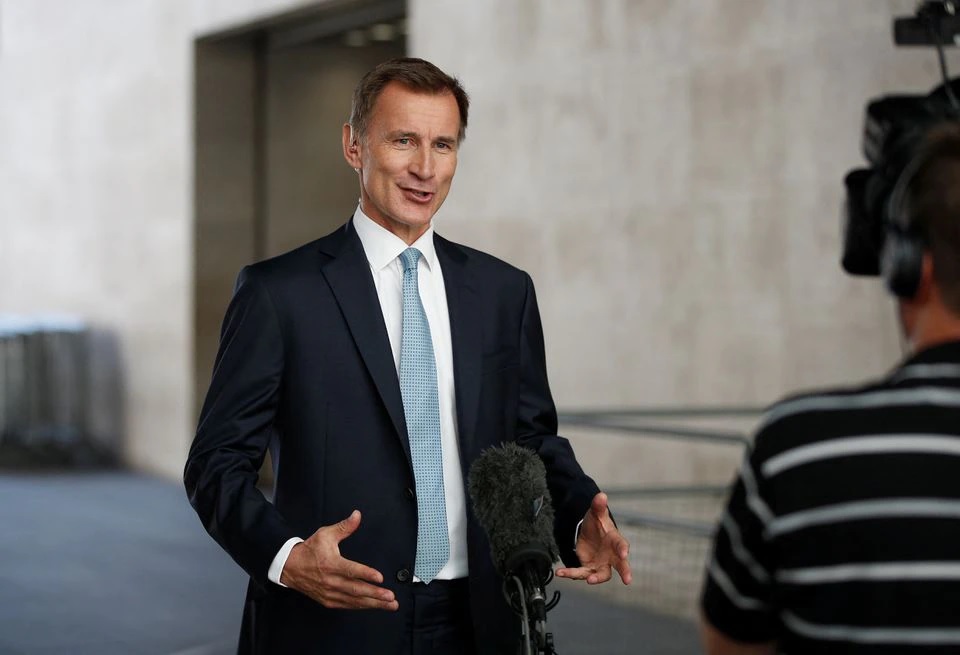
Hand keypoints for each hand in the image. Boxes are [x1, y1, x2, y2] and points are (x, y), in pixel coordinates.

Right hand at [280, 510, 398, 610]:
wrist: (289, 567)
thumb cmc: (309, 550)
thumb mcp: (325, 534)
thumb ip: (344, 526)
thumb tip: (357, 515)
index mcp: (331, 564)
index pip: (351, 571)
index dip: (366, 574)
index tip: (380, 578)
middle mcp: (331, 581)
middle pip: (356, 590)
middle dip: (376, 594)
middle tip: (391, 597)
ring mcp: (329, 593)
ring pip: (354, 600)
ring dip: (373, 603)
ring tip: (389, 604)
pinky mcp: (328, 600)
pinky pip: (347, 605)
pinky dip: (361, 606)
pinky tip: (374, 606)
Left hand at [555, 492, 631, 584]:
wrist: (588, 533)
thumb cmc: (598, 524)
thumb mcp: (596, 513)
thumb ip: (598, 506)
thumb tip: (601, 495)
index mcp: (615, 541)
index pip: (621, 545)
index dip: (623, 550)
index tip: (624, 554)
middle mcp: (611, 556)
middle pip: (621, 566)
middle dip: (625, 572)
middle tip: (628, 580)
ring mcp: (601, 564)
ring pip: (601, 575)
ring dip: (595, 578)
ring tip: (588, 580)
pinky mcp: (588, 568)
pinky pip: (581, 573)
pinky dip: (571, 574)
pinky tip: (561, 573)